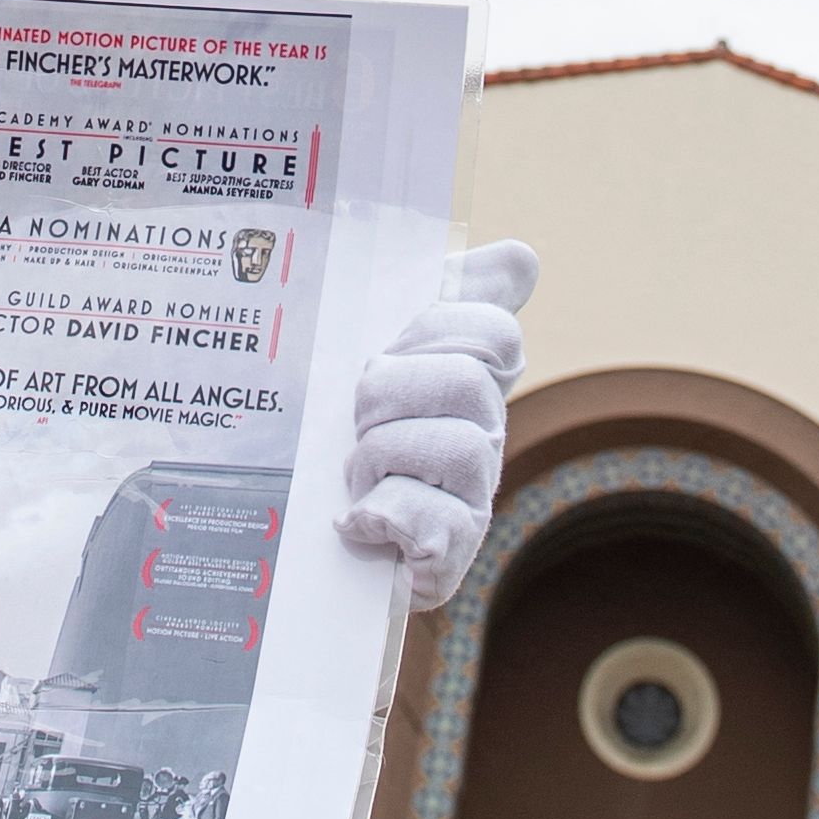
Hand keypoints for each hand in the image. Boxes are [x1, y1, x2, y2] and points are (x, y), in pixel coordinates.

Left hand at [342, 239, 531, 611]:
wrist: (296, 546)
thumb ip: (445, 299)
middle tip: (354, 421)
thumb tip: (521, 257)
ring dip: (382, 455)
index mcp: (468, 383)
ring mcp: (470, 503)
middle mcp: (481, 440)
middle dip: (392, 395)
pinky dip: (388, 516)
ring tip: (351, 474)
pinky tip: (356, 518)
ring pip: (463, 448)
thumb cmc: (334, 436)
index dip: (437, 330)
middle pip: (471, 384)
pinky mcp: (445, 561)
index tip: (386, 350)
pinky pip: (437, 523)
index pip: (496, 332)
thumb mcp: (374, 354)